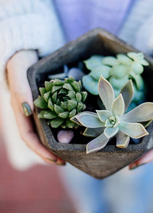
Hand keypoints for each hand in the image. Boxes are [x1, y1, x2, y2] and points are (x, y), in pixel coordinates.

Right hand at [6, 50, 65, 165]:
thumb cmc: (20, 61)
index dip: (40, 150)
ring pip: (47, 132)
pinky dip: (63, 128)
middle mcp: (29, 113)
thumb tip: (27, 110)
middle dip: (50, 152)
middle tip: (66, 161)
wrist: (27, 52)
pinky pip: (55, 119)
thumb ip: (20, 90)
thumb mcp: (18, 71)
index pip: (28, 137)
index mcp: (20, 111)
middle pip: (38, 139)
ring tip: (71, 152)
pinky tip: (74, 132)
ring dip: (58, 143)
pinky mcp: (49, 104)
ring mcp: (39, 110)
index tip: (56, 159)